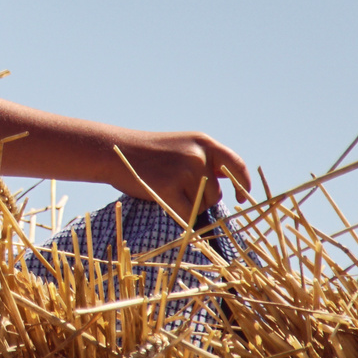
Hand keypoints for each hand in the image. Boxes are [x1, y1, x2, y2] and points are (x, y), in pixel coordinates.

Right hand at [113, 131, 249, 223]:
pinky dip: (177, 214)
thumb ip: (205, 160)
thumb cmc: (147, 152)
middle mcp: (199, 156)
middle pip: (216, 194)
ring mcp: (185, 172)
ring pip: (201, 206)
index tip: (241, 198)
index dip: (242, 184)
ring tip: (165, 188)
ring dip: (187, 205)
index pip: (236, 165)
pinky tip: (162, 198)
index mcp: (204, 143)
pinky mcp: (170, 189)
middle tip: (176, 189)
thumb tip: (230, 182)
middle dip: (201, 200)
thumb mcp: (182, 146)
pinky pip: (186, 215)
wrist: (114, 150)